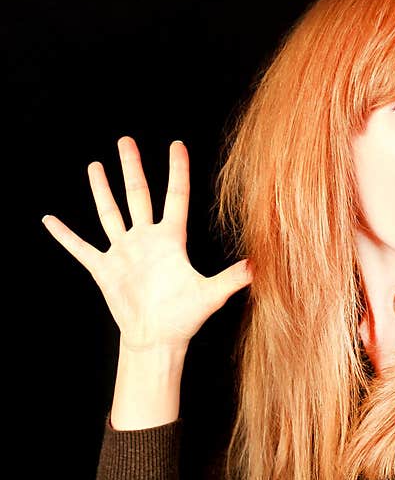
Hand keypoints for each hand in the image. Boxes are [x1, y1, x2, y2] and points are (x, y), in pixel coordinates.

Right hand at [42, 137, 252, 353]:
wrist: (157, 339)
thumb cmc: (185, 317)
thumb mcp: (211, 294)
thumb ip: (233, 278)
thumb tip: (260, 265)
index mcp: (172, 239)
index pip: (175, 196)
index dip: (177, 170)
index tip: (176, 144)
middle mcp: (147, 240)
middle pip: (138, 195)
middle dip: (132, 168)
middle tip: (125, 140)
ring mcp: (124, 252)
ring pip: (110, 213)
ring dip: (101, 190)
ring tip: (95, 165)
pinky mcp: (104, 269)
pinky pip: (81, 248)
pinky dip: (65, 235)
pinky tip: (50, 219)